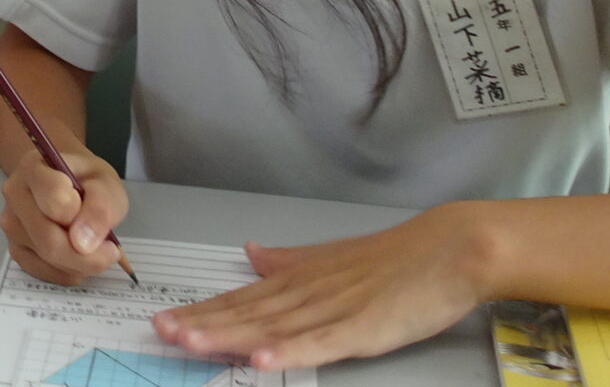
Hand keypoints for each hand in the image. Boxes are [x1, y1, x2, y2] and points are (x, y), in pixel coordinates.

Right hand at [0, 143, 129, 285]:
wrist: (67, 181)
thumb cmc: (87, 179)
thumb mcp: (106, 183)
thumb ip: (100, 208)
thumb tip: (83, 245)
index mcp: (33, 168)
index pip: (56, 203)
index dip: (84, 216)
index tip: (101, 215)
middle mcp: (14, 196)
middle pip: (49, 241)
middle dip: (88, 255)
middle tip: (110, 250)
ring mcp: (11, 224)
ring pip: (48, 260)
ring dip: (80, 264)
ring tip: (93, 247)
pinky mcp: (15, 248)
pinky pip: (44, 272)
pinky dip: (68, 272)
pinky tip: (78, 257)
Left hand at [150, 207, 492, 372]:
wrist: (449, 249)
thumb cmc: (396, 259)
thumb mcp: (332, 257)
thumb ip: (289, 261)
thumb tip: (251, 254)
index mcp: (299, 278)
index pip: (242, 299)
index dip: (203, 311)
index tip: (166, 320)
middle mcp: (307, 292)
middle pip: (246, 312)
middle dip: (201, 323)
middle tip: (160, 331)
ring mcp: (333, 310)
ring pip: (271, 326)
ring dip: (228, 336)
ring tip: (190, 342)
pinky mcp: (362, 328)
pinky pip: (319, 343)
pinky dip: (289, 351)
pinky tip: (261, 358)